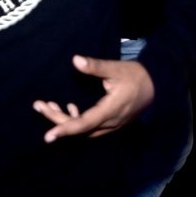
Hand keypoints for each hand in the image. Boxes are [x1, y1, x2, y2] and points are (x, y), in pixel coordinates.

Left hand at [32, 56, 154, 142]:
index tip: (48, 136)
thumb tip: (76, 60)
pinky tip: (68, 108)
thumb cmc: (136, 76)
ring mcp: (111, 125)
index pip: (83, 124)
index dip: (65, 129)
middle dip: (57, 119)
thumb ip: (96, 66)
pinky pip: (90, 127)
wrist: (157, 86)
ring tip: (46, 106)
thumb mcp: (116, 68)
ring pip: (83, 129)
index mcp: (110, 110)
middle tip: (39, 105)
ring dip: (64, 120)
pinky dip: (76, 120)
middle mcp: (110, 122)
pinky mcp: (111, 123)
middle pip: (79, 128)